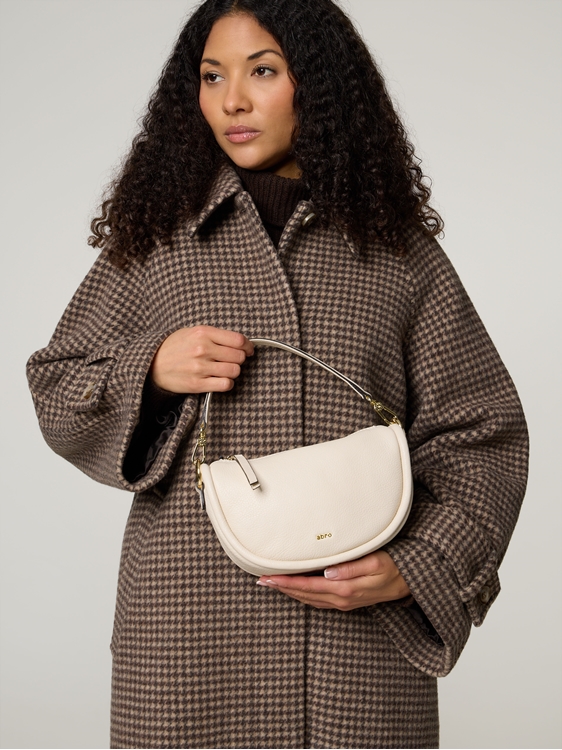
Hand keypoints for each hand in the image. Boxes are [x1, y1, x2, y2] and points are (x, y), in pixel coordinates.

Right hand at [150, 325, 253, 393]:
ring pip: (234, 371)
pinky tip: (220, 380)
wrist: (151, 363)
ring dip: (233, 372)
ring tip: (224, 370)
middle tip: (233, 361)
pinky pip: (225, 385)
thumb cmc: (174, 347)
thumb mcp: (192, 332)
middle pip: (239, 356)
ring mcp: (200, 367)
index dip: (248, 346)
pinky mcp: (197, 384)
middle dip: (240, 359)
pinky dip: (226, 383)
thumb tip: (240, 342)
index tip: (248, 350)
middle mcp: (203, 349)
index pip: (238, 340)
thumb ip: (215, 335)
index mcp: (203, 333)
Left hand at [256, 551, 409, 610]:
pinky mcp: (345, 601)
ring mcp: (343, 602)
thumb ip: (352, 567)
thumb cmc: (393, 567)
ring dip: (289, 592)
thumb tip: (328, 572)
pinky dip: (302, 595)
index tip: (268, 577)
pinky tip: (295, 590)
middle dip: (282, 588)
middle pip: (304, 595)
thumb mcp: (376, 562)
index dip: (286, 582)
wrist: (409, 583)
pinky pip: (317, 601)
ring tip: (272, 584)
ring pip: (309, 600)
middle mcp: (341, 599)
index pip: (308, 586)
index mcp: (345, 589)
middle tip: (261, 580)